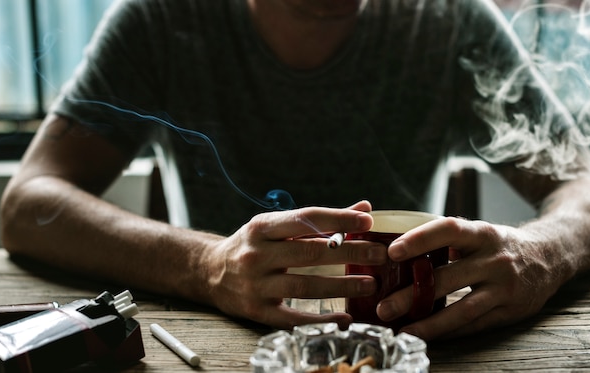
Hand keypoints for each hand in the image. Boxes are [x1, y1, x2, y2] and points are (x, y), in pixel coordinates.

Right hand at [205, 201, 388, 328]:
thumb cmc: (252, 245)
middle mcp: (256, 254)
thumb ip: (319, 220)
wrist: (209, 271)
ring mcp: (255, 284)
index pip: (306, 219)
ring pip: (305, 286)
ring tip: (371, 283)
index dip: (338, 219)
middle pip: (310, 253)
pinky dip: (321, 320)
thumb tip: (364, 208)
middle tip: (380, 254)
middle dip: (349, 253)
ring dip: (342, 285)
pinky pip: (293, 318)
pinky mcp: (256, 311)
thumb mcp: (276, 226)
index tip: (367, 222)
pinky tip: (345, 317)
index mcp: (262, 227)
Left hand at [376, 217, 567, 339]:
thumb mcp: (477, 233)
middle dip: (413, 295)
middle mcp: (495, 260)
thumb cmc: (497, 244)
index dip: (420, 239)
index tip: (392, 252)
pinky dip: (449, 331)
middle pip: (449, 278)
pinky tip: (427, 335)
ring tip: (403, 331)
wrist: (549, 256)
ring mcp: (504, 288)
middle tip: (383, 307)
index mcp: (482, 233)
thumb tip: (395, 250)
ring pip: (462, 310)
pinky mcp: (510, 311)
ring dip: (429, 323)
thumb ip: (444, 239)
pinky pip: (474, 325)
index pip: (449, 230)